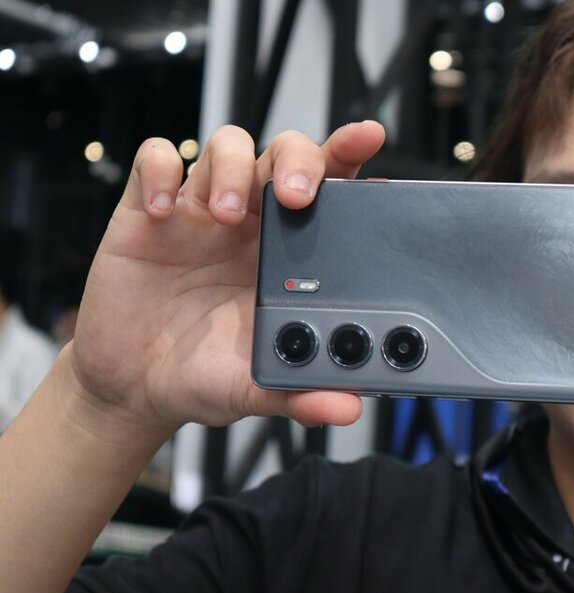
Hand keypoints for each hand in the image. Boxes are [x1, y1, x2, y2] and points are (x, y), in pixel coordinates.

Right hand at [68, 122, 385, 437]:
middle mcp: (251, 222)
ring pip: (226, 145)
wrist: (136, 387)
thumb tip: (349, 408)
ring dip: (230, 168)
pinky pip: (154, 160)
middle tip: (293, 195)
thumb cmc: (205, 375)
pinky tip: (160, 211)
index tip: (368, 137)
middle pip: (283, 152)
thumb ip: (301, 393)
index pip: (328, 187)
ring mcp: (199, 211)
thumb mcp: (258, 388)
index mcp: (290, 252)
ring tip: (220, 217)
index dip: (347, 154)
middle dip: (295, 159)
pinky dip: (159, 172)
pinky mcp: (146, 211)